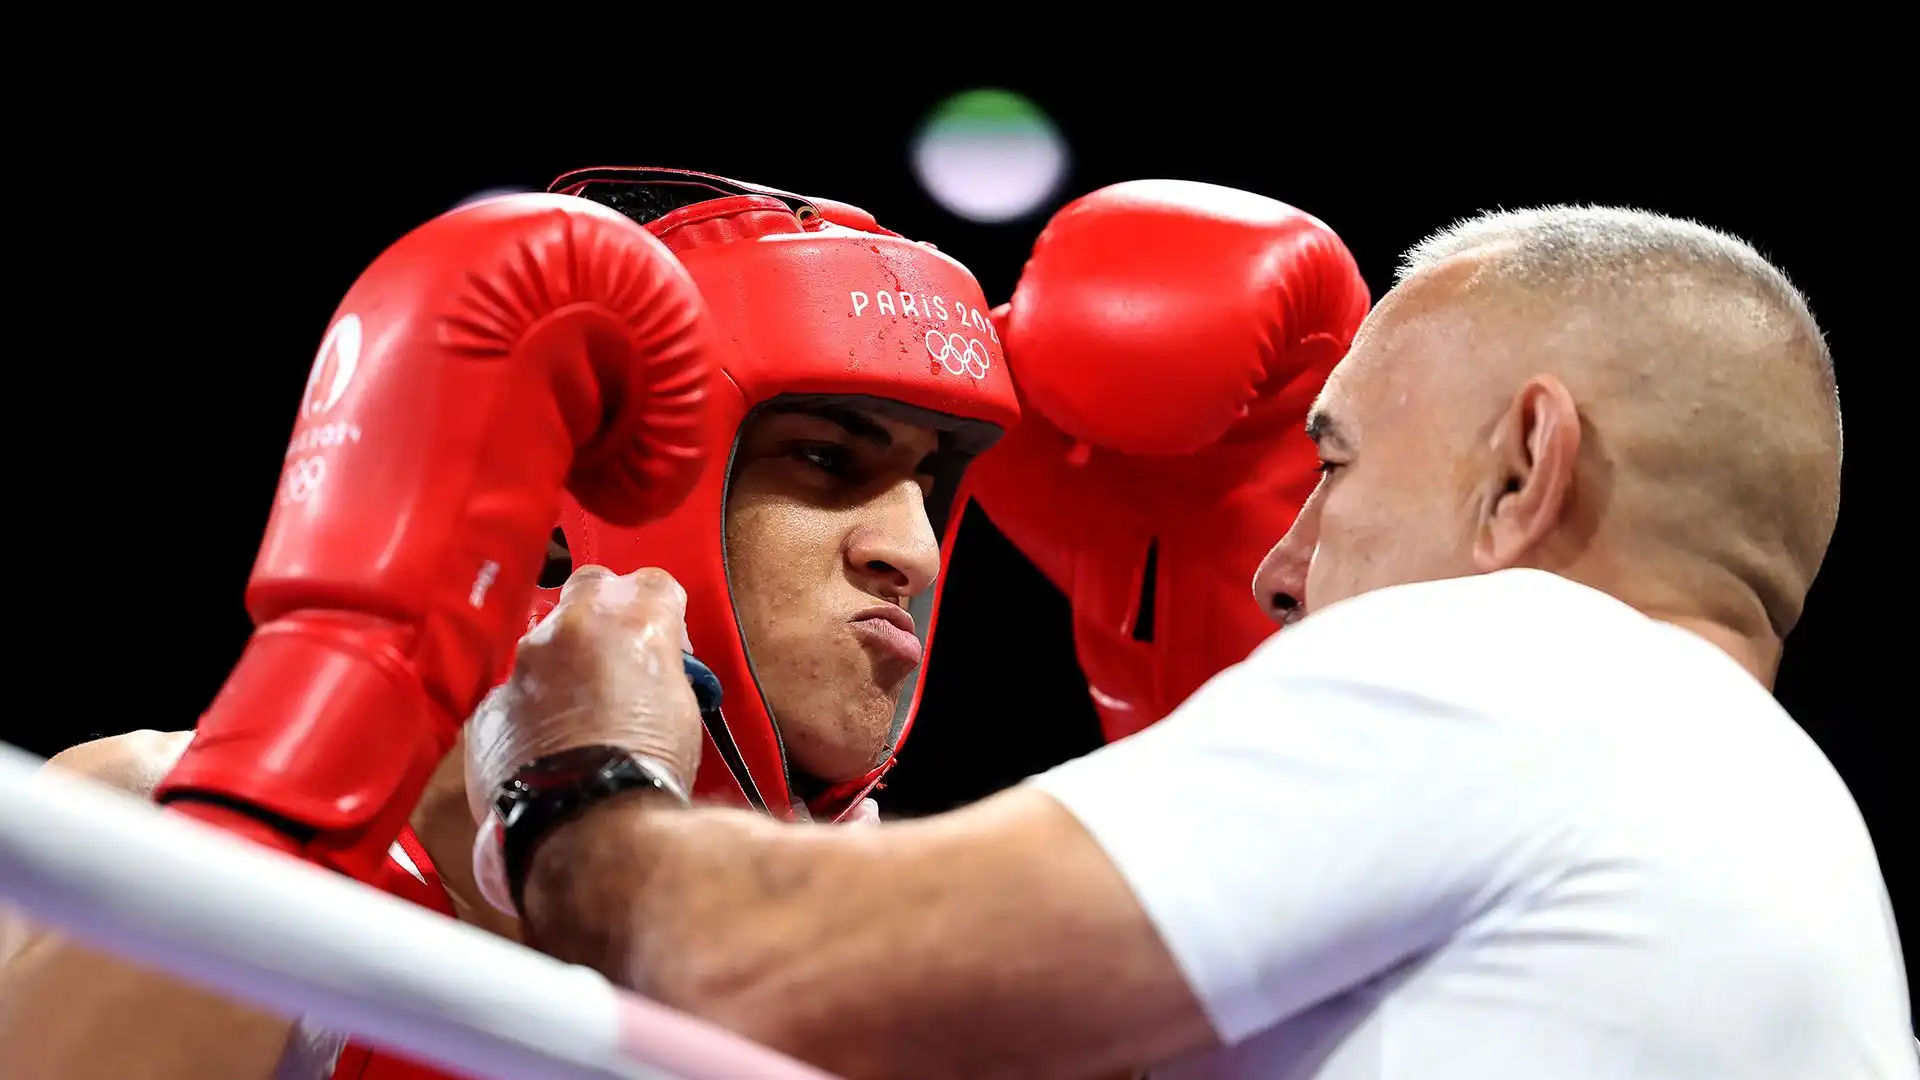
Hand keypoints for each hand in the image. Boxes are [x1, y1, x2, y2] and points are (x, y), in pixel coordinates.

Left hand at [464, 565, 703, 824]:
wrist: (587, 824)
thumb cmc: (646, 771)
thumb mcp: (681, 709)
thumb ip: (661, 669)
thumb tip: (650, 670)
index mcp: (636, 621)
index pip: (654, 583)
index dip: (661, 611)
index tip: (664, 640)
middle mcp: (574, 626)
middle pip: (591, 586)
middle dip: (604, 610)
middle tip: (618, 654)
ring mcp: (525, 663)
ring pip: (545, 640)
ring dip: (562, 663)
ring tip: (580, 714)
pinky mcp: (491, 704)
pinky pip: (512, 692)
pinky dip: (528, 710)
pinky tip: (545, 746)